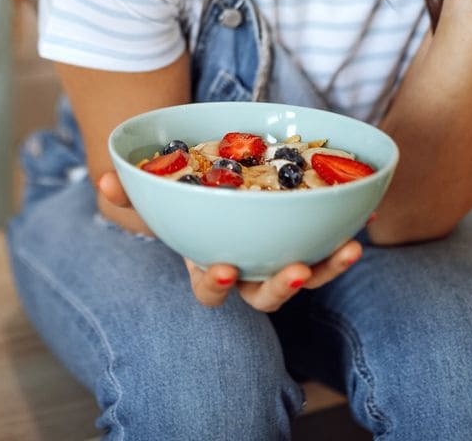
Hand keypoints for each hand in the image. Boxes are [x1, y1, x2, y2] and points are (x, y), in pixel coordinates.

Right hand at [97, 170, 362, 311]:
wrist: (224, 188)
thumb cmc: (189, 200)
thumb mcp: (159, 194)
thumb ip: (131, 189)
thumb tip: (105, 175)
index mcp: (209, 263)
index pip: (209, 287)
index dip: (214, 283)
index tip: (221, 268)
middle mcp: (249, 271)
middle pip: (265, 295)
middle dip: (280, 288)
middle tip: (293, 270)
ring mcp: (280, 257)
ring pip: (306, 276)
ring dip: (327, 267)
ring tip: (348, 249)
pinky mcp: (308, 240)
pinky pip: (329, 245)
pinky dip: (346, 233)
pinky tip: (366, 214)